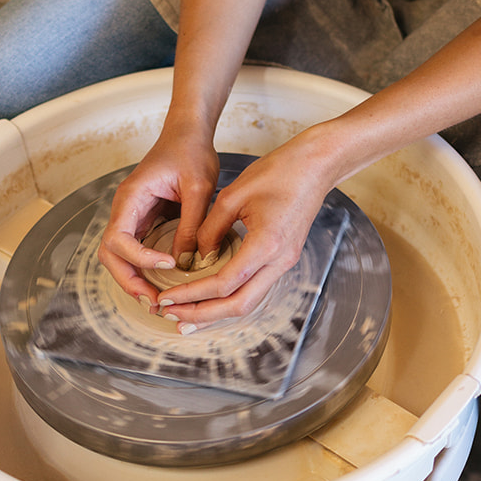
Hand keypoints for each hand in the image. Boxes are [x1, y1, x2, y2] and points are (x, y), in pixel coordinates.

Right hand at [97, 129, 219, 302]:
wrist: (188, 134)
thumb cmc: (190, 151)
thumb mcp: (198, 187)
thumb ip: (192, 224)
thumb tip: (188, 261)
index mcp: (131, 197)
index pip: (118, 238)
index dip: (140, 257)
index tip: (169, 263)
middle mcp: (125, 209)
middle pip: (110, 254)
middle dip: (129, 280)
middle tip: (156, 301)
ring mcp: (132, 217)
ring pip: (119, 257)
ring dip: (135, 279)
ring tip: (159, 298)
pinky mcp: (144, 222)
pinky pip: (136, 251)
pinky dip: (145, 270)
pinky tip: (163, 283)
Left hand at [141, 135, 332, 326]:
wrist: (314, 166)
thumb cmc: (278, 173)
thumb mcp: (232, 196)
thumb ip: (210, 230)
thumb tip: (197, 257)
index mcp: (266, 245)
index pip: (224, 284)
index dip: (192, 294)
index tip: (167, 296)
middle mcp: (279, 262)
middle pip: (238, 305)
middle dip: (202, 315)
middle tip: (171, 314)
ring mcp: (285, 263)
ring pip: (248, 302)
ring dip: (216, 311)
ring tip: (187, 314)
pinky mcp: (283, 259)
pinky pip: (254, 288)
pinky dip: (230, 297)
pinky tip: (211, 298)